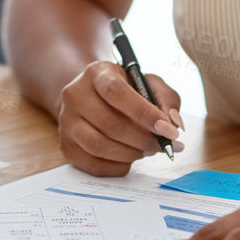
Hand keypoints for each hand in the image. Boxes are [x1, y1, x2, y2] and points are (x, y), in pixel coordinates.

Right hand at [56, 60, 182, 175]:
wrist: (92, 98)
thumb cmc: (126, 92)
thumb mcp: (148, 84)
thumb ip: (167, 99)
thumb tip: (173, 124)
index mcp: (96, 73)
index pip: (116, 93)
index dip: (144, 114)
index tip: (168, 130)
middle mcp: (75, 94)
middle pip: (110, 124)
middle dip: (143, 140)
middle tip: (163, 145)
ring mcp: (66, 121)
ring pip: (99, 146)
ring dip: (131, 154)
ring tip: (146, 150)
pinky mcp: (66, 145)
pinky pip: (93, 164)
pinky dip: (118, 166)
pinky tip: (129, 158)